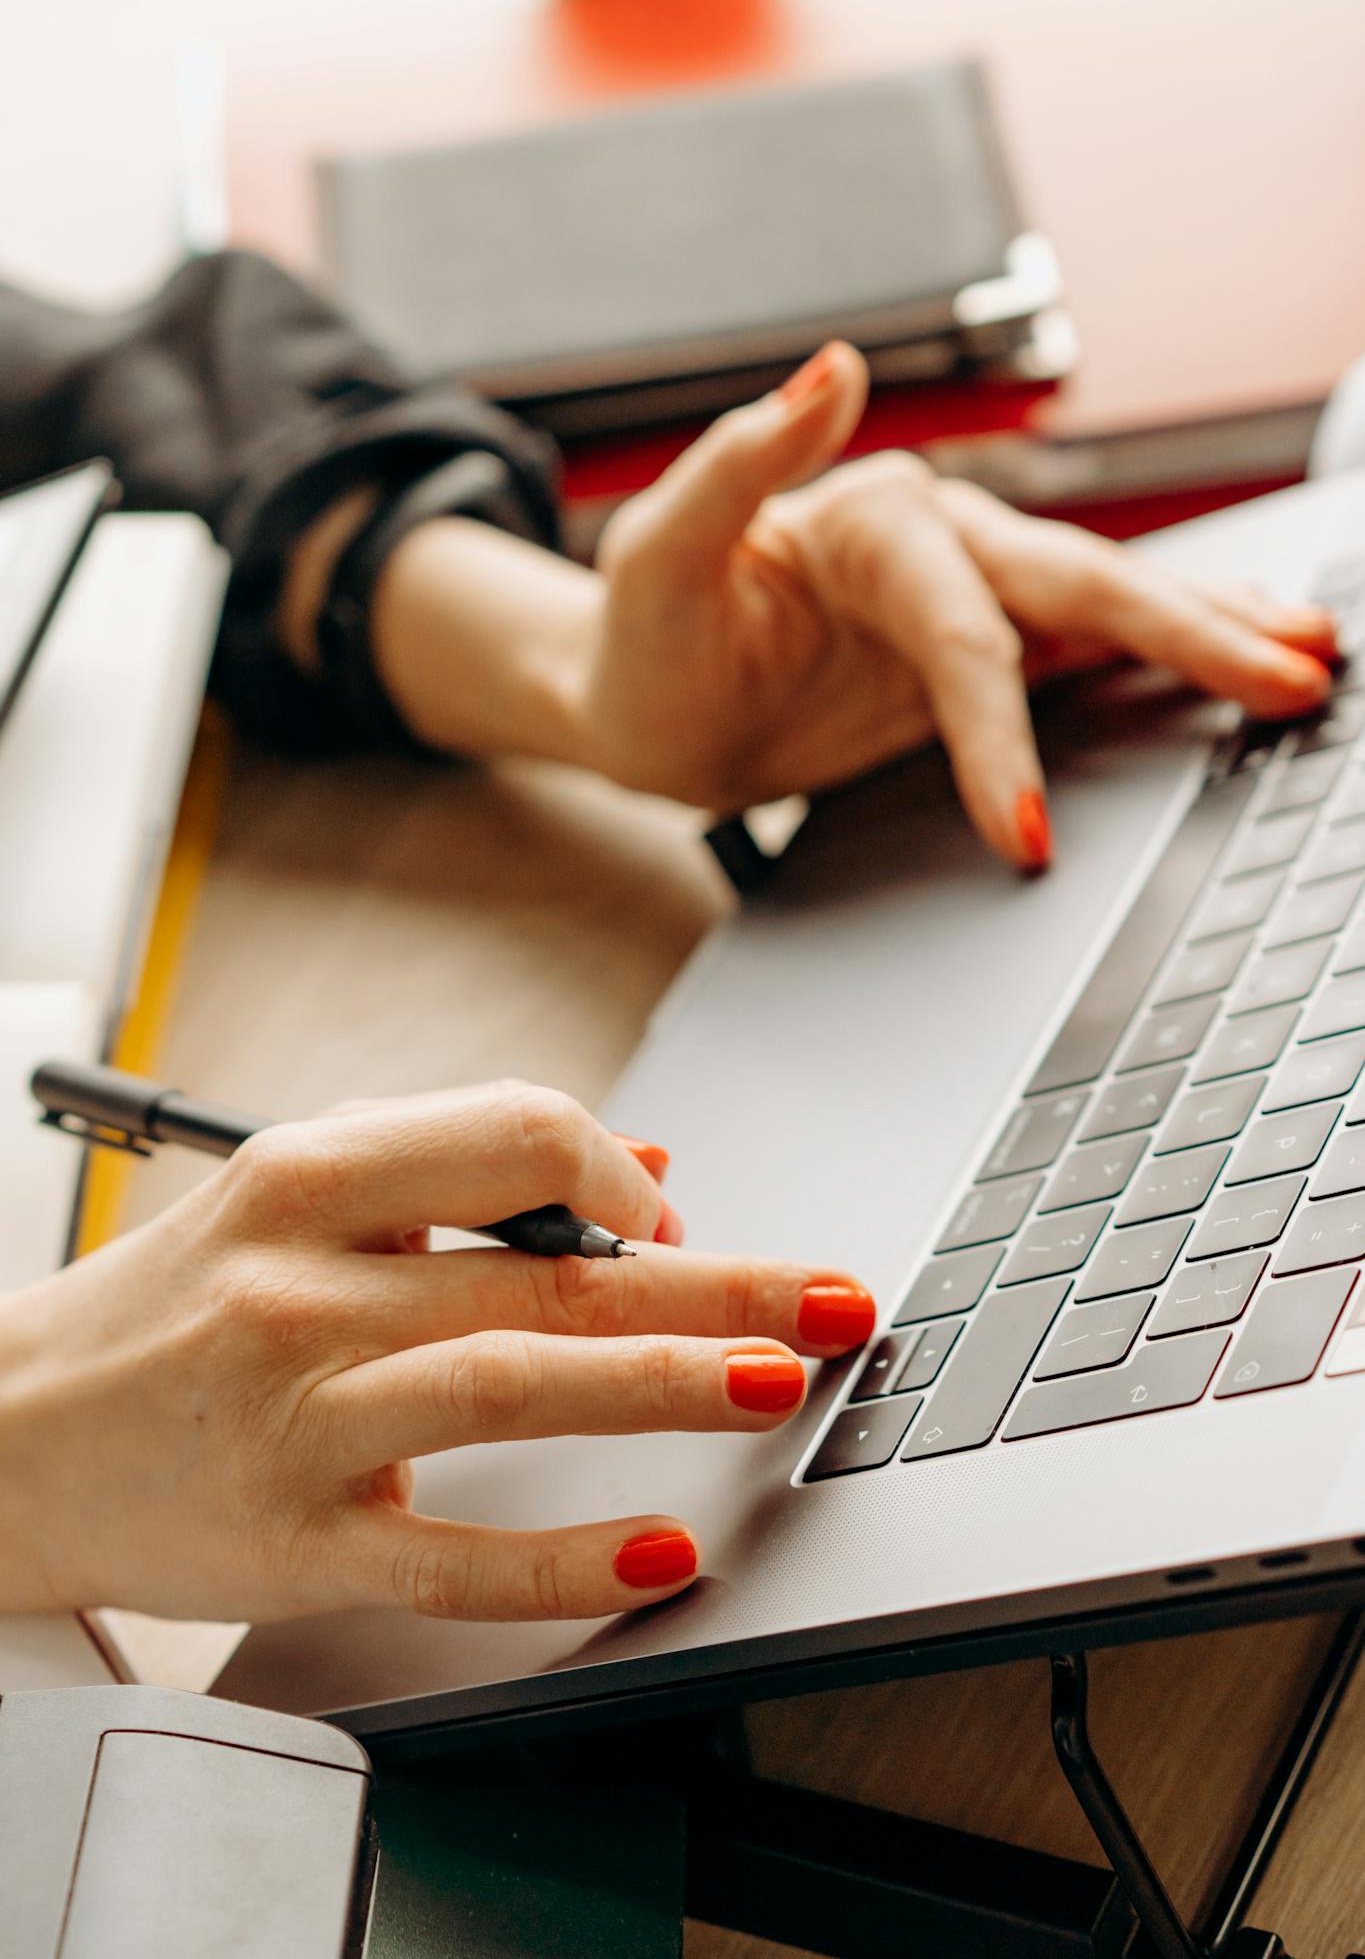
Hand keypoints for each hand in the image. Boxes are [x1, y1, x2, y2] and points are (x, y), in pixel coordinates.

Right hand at [0, 1086, 872, 1623]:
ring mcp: (298, 1417)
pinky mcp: (291, 1543)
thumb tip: (650, 1169)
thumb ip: (462, 1171)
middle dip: (717, 1281)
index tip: (675, 1220)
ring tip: (778, 1384)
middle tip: (834, 1296)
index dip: (623, 1174)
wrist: (10, 1435)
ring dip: (666, 1385)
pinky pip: (451, 1554)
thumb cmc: (171, 1304)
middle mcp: (305, 1287)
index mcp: (311, 1175)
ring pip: (513, 1384)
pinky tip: (663, 1551)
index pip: (518, 1133)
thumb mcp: (296, 1197)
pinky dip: (568, 1559)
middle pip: (552, 1268)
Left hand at [585, 343, 1337, 865]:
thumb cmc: (643, 633)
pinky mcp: (976, 660)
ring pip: (1108, 608)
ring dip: (1210, 628)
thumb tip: (833, 364)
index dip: (997, 735)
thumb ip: (741, 460)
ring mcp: (968, 602)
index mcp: (878, 519)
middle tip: (1294, 673)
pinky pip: (1084, 658)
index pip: (963, 634)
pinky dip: (1166, 662)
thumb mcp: (658, 549)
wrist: (643, 703)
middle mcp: (940, 546)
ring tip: (1309, 649)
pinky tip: (1236, 664)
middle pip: (1082, 590)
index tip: (1026, 828)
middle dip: (1191, 636)